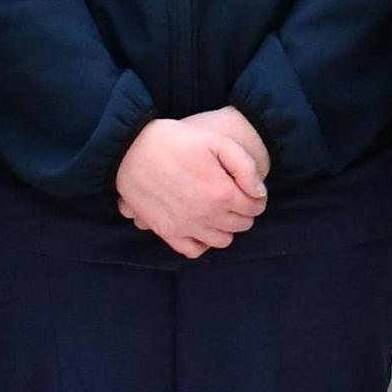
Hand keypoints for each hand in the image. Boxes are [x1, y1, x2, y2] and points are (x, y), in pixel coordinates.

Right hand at [116, 112, 270, 258]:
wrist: (132, 149)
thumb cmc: (177, 140)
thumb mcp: (217, 142)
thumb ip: (245, 167)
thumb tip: (260, 194)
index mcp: (222, 193)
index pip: (255, 207)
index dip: (256, 197)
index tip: (249, 189)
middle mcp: (206, 216)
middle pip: (241, 225)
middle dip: (244, 212)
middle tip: (235, 197)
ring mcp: (185, 227)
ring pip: (222, 241)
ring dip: (226, 227)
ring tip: (219, 210)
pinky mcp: (166, 232)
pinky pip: (193, 250)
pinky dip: (202, 242)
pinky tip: (201, 225)